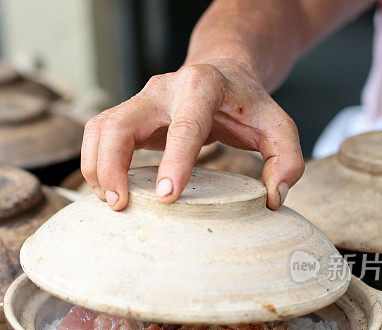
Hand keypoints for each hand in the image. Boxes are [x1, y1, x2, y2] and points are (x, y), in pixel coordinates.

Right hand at [81, 59, 303, 209]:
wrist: (221, 72)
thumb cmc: (246, 105)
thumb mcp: (278, 125)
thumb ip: (286, 159)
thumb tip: (273, 198)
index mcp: (202, 86)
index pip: (184, 125)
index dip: (174, 161)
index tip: (167, 197)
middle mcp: (163, 88)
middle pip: (120, 124)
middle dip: (112, 166)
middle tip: (121, 205)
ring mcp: (139, 100)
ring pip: (99, 129)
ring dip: (96, 168)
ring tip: (113, 203)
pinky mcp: (127, 114)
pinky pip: (97, 136)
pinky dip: (95, 164)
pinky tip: (110, 192)